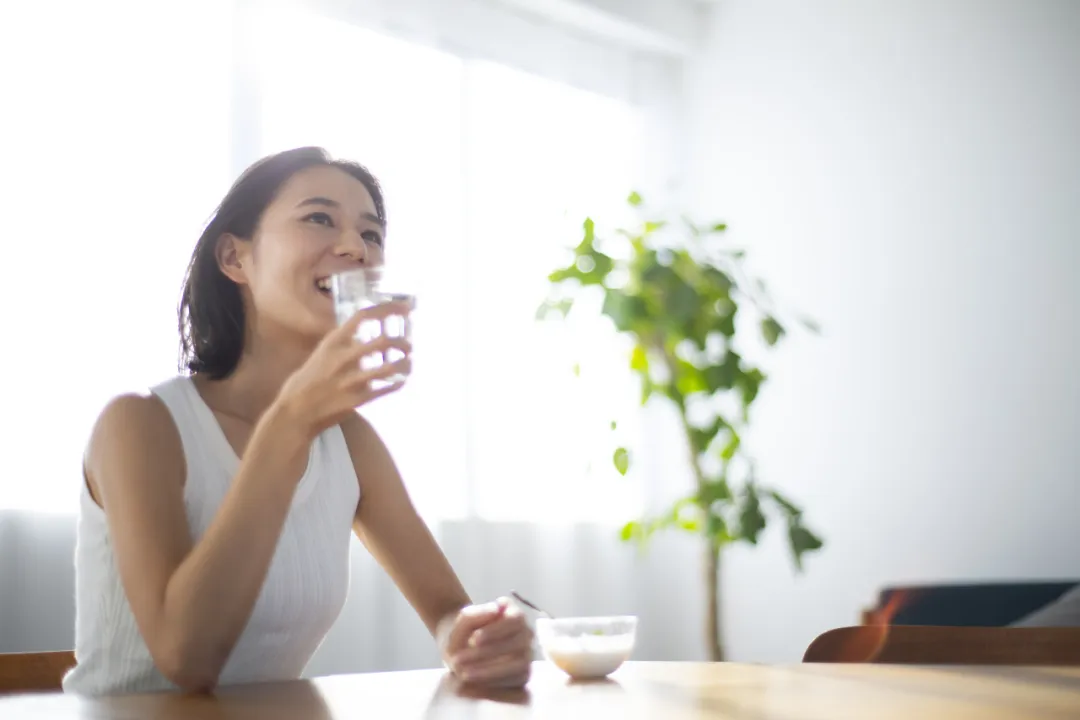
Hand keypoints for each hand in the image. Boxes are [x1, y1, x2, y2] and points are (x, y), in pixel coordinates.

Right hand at [275, 301, 411, 438]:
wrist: (295, 411)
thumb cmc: (309, 379)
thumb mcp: (322, 353)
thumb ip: (344, 343)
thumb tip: (366, 334)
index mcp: (332, 342)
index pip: (363, 316)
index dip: (387, 309)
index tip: (405, 308)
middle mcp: (342, 358)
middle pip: (382, 341)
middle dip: (402, 342)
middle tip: (409, 345)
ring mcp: (350, 380)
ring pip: (388, 367)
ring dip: (404, 364)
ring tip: (408, 363)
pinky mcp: (356, 400)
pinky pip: (385, 389)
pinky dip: (398, 384)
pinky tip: (401, 381)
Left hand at [439, 598, 533, 687]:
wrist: (460, 650)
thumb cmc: (464, 633)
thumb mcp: (462, 622)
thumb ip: (474, 614)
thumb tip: (496, 610)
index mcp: (514, 613)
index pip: (515, 620)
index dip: (495, 631)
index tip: (472, 640)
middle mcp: (525, 633)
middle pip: (518, 643)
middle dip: (487, 654)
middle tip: (459, 660)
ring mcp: (526, 654)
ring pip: (519, 664)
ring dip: (490, 672)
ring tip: (463, 674)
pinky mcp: (523, 674)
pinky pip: (515, 682)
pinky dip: (493, 684)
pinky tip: (471, 684)